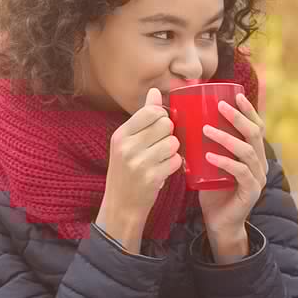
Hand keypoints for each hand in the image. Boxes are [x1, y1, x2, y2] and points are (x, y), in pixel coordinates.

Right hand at [96, 88, 180, 249]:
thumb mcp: (127, 143)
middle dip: (170, 134)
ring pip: (174, 142)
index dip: (163, 117)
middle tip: (161, 145)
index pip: (152, 111)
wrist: (121, 206)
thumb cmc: (126, 171)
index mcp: (121, 135)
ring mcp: (139, 163)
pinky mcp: (152, 177)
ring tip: (161, 159)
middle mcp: (128, 147)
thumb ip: (143, 117)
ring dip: (173, 151)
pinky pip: (176, 160)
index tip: (160, 127)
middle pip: (166, 125)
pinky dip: (174, 165)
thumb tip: (154, 91)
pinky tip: (163, 170)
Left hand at [197, 92, 268, 259]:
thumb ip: (205, 145)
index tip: (235, 94)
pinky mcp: (251, 192)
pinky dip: (225, 162)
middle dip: (238, 118)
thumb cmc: (212, 190)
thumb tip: (184, 121)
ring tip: (207, 129)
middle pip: (255, 134)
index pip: (256, 127)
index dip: (248, 110)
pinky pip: (241, 173)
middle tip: (220, 107)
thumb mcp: (210, 163)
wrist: (219, 223)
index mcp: (254, 154)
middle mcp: (260, 164)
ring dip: (227, 138)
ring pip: (248, 151)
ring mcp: (258, 178)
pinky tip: (210, 156)